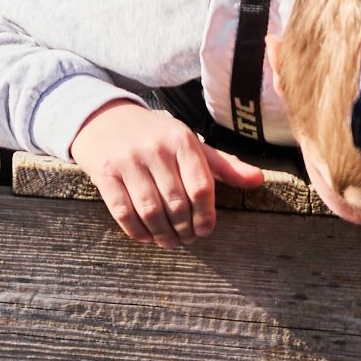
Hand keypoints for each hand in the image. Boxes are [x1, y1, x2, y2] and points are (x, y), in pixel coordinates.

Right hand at [67, 98, 266, 246]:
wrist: (103, 118)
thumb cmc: (154, 136)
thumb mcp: (189, 143)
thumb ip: (223, 165)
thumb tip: (258, 180)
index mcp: (181, 140)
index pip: (201, 187)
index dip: (206, 215)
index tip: (206, 230)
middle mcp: (154, 149)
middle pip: (176, 202)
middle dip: (184, 228)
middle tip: (187, 240)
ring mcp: (127, 161)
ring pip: (149, 209)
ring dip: (161, 233)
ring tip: (168, 241)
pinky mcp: (103, 173)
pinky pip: (121, 210)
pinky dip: (134, 229)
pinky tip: (144, 236)